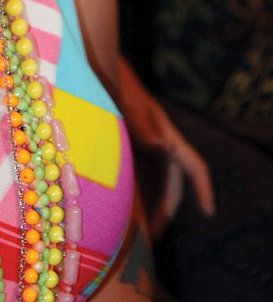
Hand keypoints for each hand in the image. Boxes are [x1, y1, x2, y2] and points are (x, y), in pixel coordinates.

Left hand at [117, 57, 214, 234]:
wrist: (94, 65)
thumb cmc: (114, 83)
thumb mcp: (126, 103)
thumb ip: (144, 125)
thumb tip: (164, 145)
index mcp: (166, 133)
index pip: (194, 166)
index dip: (203, 189)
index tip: (209, 210)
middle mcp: (157, 141)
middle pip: (172, 180)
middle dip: (166, 208)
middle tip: (153, 236)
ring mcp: (141, 142)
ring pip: (153, 178)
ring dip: (148, 201)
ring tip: (135, 228)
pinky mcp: (125, 142)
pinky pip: (135, 171)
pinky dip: (132, 189)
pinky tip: (116, 203)